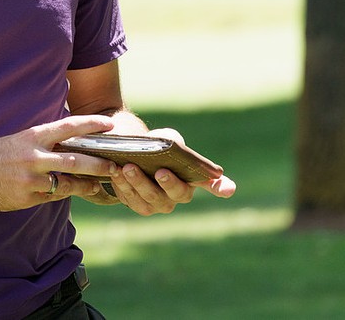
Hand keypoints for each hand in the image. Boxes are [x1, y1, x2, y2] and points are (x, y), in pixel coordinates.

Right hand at [0, 115, 120, 210]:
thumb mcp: (21, 139)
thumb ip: (45, 142)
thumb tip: (73, 142)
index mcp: (33, 136)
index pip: (68, 127)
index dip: (91, 125)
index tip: (110, 125)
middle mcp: (34, 156)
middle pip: (76, 161)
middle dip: (99, 165)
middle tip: (114, 166)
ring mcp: (31, 179)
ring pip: (68, 184)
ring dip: (85, 186)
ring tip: (96, 186)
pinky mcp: (27, 197)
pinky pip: (52, 196)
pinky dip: (60, 194)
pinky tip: (66, 193)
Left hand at [103, 126, 236, 215]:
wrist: (128, 152)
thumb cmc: (154, 146)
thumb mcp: (165, 138)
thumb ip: (172, 143)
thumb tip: (176, 150)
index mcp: (193, 177)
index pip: (213, 184)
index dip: (221, 187)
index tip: (228, 189)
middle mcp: (179, 195)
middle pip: (177, 194)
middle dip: (168, 184)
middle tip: (159, 171)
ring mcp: (158, 204)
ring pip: (150, 199)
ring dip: (139, 183)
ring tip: (128, 167)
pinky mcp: (138, 205)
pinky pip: (131, 199)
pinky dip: (123, 186)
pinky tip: (116, 172)